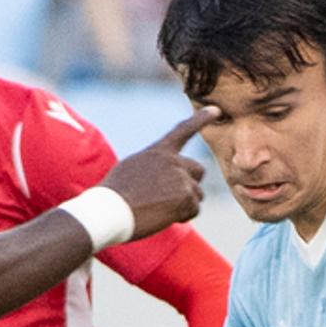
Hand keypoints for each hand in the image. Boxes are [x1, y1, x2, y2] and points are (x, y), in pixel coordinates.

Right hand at [99, 110, 210, 237]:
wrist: (109, 210)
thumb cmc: (114, 195)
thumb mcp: (131, 170)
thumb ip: (154, 169)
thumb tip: (166, 183)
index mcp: (158, 152)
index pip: (182, 131)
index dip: (200, 119)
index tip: (216, 110)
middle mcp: (172, 161)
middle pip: (198, 170)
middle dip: (190, 185)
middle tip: (172, 199)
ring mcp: (181, 177)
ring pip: (197, 194)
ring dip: (184, 205)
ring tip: (158, 210)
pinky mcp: (186, 196)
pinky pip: (194, 209)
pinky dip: (182, 216)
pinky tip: (162, 216)